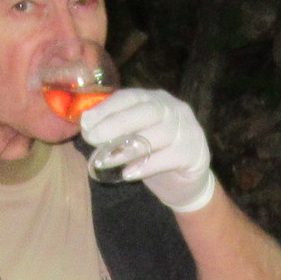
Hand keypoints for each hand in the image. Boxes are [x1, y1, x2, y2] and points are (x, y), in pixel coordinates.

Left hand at [79, 88, 216, 212]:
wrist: (187, 182)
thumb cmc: (154, 155)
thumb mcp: (134, 137)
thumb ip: (115, 130)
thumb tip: (86, 125)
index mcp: (156, 100)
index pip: (131, 97)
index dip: (107, 108)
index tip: (86, 122)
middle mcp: (174, 110)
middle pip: (146, 112)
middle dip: (116, 124)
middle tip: (92, 139)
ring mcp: (188, 130)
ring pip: (157, 135)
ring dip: (127, 149)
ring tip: (105, 161)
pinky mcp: (194, 153)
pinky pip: (168, 158)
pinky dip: (145, 167)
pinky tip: (128, 174)